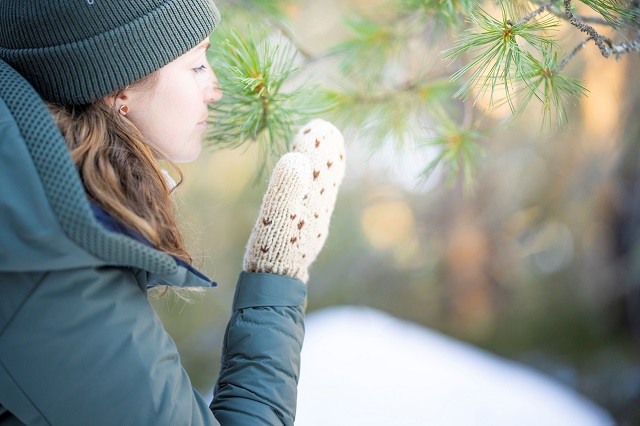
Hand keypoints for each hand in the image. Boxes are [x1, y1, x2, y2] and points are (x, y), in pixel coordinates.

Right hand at [243, 119, 345, 282]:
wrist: (277, 283)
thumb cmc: (273, 250)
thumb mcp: (275, 217)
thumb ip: (286, 188)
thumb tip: (297, 158)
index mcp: (312, 201)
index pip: (320, 165)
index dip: (319, 145)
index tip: (319, 125)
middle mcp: (318, 208)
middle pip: (326, 173)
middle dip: (326, 151)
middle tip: (326, 129)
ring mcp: (315, 219)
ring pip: (324, 186)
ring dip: (324, 165)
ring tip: (326, 148)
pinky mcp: (308, 229)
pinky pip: (318, 198)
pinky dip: (318, 183)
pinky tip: (314, 183)